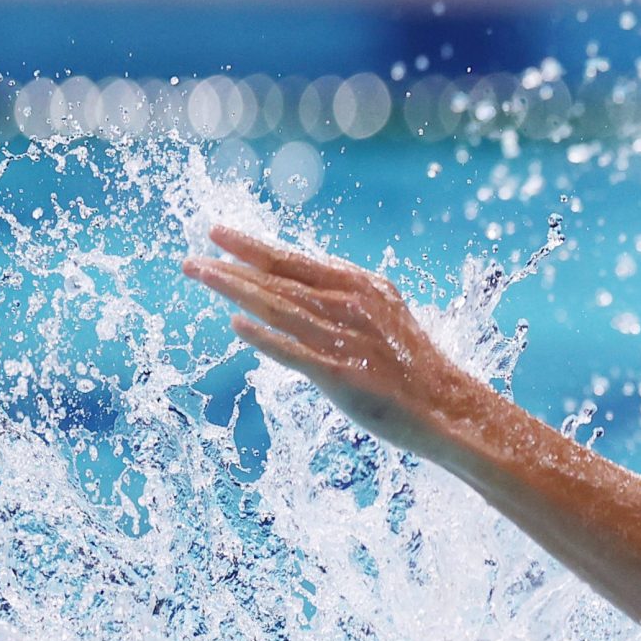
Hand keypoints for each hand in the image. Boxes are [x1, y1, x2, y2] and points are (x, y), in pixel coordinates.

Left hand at [183, 226, 479, 457]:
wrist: (448, 406)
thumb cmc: (413, 364)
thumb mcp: (384, 315)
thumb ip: (344, 299)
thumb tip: (298, 290)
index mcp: (363, 285)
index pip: (296, 260)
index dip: (253, 247)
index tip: (217, 234)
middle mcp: (352, 305)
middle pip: (279, 280)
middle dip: (231, 266)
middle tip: (192, 259)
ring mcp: (347, 339)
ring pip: (279, 307)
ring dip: (235, 290)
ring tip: (201, 276)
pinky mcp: (342, 374)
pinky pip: (294, 352)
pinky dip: (264, 337)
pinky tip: (236, 325)